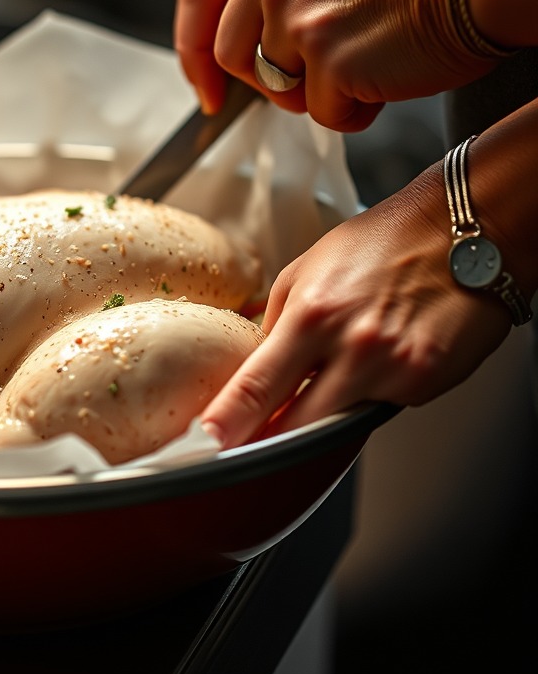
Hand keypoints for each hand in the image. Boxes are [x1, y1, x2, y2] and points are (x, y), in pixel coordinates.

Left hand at [199, 165, 512, 448]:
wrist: (466, 231)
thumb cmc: (384, 242)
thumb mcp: (307, 269)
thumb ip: (276, 322)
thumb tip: (253, 364)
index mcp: (312, 315)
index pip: (256, 385)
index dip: (228, 421)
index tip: (207, 443)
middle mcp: (353, 348)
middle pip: (295, 425)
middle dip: (269, 436)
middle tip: (250, 437)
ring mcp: (393, 371)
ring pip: (336, 425)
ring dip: (318, 416)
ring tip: (324, 380)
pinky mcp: (424, 385)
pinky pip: (375, 409)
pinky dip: (364, 397)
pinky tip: (375, 363)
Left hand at [214, 0, 498, 131]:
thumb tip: (250, 38)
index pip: (226, 16)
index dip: (250, 51)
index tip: (250, 75)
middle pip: (234, 58)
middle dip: (275, 79)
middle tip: (323, 72)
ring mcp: (296, 15)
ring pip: (279, 90)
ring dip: (321, 92)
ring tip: (370, 58)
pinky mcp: (327, 58)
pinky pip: (323, 114)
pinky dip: (355, 109)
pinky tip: (388, 73)